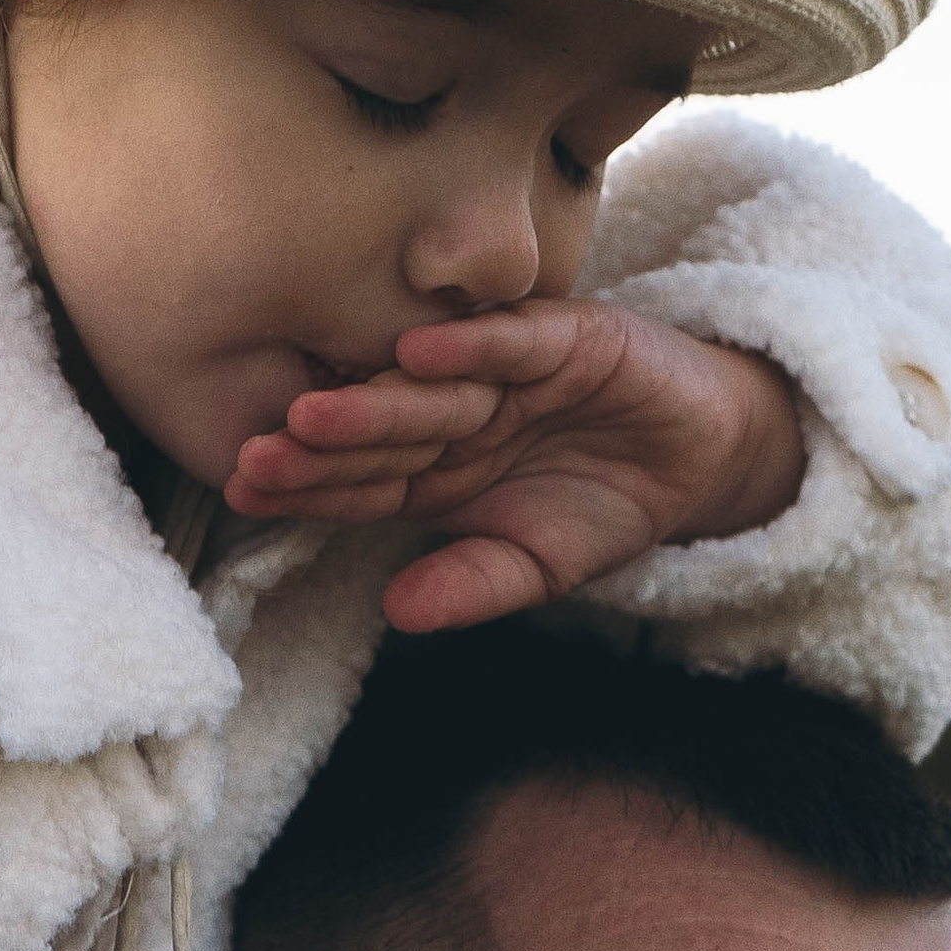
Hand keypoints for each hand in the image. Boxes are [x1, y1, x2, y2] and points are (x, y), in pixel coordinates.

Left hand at [223, 300, 805, 628]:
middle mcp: (457, 414)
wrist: (702, 455)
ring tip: (313, 413)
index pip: (364, 482)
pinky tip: (418, 352)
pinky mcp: (566, 337)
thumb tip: (397, 614)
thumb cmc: (606, 505)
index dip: (311, 491)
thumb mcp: (537, 566)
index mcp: (436, 468)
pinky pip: (511, 341)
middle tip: (257, 456)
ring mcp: (505, 373)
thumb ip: (471, 585)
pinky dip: (469, 346)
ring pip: (431, 391)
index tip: (249, 496)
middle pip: (381, 433)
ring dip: (374, 400)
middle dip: (319, 448)